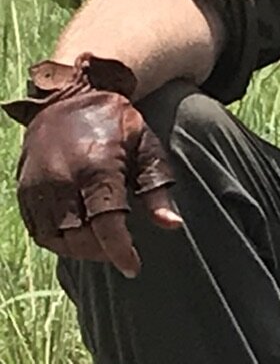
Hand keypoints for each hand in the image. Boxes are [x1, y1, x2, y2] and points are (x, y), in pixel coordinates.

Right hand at [6, 55, 180, 275]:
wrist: (70, 95)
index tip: (133, 268)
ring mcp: (37, 184)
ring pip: (55, 237)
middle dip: (102, 251)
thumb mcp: (147, 148)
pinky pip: (37, 228)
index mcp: (95, 169)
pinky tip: (78, 236)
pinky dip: (57, 240)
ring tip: (101, 245)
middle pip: (79, 236)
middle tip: (121, 250)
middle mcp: (60, 179)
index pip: (106, 223)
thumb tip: (172, 225)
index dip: (120, 251)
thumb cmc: (117, 124)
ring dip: (79, 249)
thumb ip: (158, 188)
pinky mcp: (24, 188)